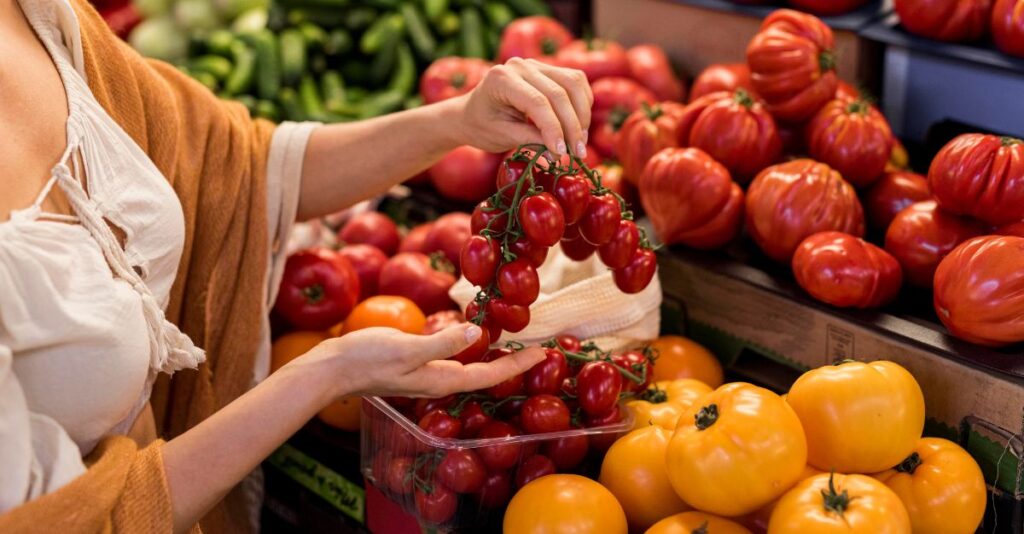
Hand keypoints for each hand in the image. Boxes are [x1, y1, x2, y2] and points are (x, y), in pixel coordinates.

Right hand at [295, 324, 545, 399]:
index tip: (544, 353)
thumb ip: (443, 342)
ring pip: (472, 366)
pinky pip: (454, 357)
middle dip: (514, 362)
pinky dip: (472, 347)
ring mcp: (428, 373)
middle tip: (540, 346)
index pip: (490, 374)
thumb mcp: (407, 347)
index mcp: (442, 379)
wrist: (333, 368)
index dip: (518, 364)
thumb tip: (478, 333)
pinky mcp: (417, 362)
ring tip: (517, 340)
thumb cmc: (367, 359)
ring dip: (495, 354)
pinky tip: (475, 336)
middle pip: (486, 372)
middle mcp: (439, 379)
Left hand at [453, 58, 592, 156]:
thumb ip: (530, 140)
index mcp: (501, 79)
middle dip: (572, 126)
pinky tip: (579, 126)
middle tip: (578, 154)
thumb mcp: (501, 136)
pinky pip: (575, 82)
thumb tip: (560, 151)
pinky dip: (583, 104)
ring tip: (580, 143)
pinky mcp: (548, 70)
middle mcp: (520, 66)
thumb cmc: (482, 127)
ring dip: (582, 115)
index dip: (554, 129)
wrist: (471, 113)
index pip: (538, 102)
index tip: (563, 153)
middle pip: (559, 92)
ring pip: (573, 83)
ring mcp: (535, 64)